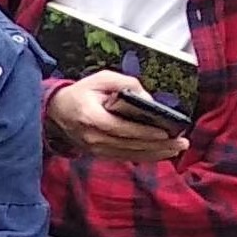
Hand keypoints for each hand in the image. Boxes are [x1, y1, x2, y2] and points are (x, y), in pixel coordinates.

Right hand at [47, 70, 192, 161]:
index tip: (165, 132)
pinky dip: (143, 157)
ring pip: (129, 154)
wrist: (57, 110)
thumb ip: (126, 84)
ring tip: (175, 150)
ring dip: (154, 154)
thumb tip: (148, 100)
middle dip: (158, 145)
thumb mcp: (102, 79)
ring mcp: (94, 148)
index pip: (122, 128)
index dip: (145, 132)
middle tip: (180, 143)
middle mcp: (92, 136)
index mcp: (91, 117)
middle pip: (129, 144)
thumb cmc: (81, 93)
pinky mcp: (97, 153)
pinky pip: (123, 157)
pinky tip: (159, 154)